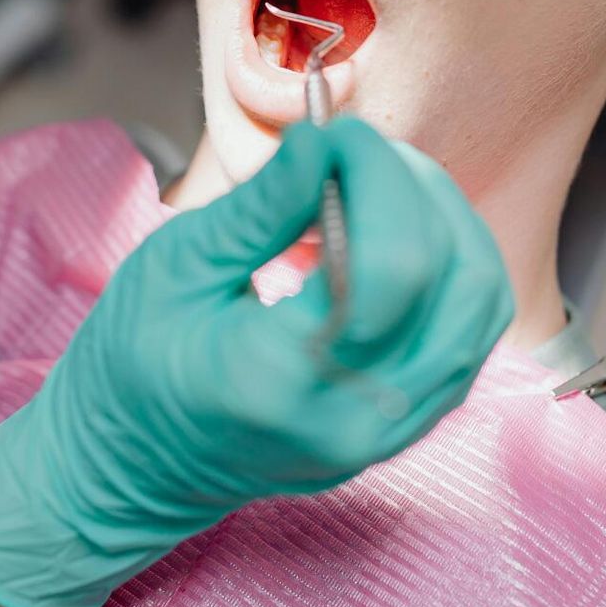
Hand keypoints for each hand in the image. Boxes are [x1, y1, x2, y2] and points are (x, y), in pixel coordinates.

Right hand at [0, 117, 513, 606]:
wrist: (127, 472)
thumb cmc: (129, 367)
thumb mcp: (173, 268)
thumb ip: (263, 209)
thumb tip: (325, 141)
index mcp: (280, 380)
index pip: (392, 262)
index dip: (378, 175)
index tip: (334, 134)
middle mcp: (352, 420)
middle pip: (453, 280)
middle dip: (416, 189)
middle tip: (355, 151)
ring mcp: (385, 435)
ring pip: (478, 308)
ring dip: (445, 223)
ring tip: (377, 185)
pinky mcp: (402, 431)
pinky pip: (465, 336)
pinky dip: (446, 268)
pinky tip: (389, 235)